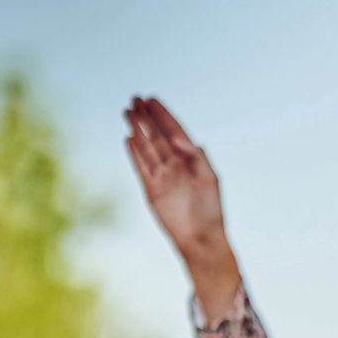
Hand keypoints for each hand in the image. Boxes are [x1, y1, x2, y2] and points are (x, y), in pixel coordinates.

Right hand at [124, 97, 226, 259]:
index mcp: (190, 160)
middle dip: (146, 118)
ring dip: (137, 130)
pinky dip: (134, 153)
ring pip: (146, 148)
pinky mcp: (151, 190)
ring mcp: (162, 176)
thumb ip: (197, 157)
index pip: (174, 130)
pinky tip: (128, 138)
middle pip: (157, 135)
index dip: (162, 115)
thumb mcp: (209, 179)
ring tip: (127, 113)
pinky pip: (140, 167)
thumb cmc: (210, 210)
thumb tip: (183, 139)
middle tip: (134, 99)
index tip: (151, 99)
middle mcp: (175, 165)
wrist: (200, 239)